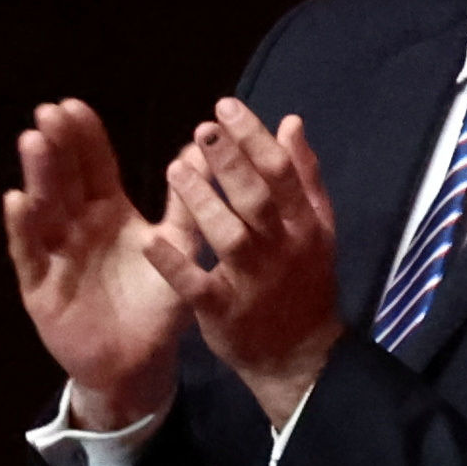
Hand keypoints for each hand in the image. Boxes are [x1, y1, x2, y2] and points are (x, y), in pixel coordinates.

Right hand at [3, 99, 202, 425]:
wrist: (138, 365)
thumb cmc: (157, 305)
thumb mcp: (177, 251)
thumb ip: (187, 205)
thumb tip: (201, 149)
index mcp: (108, 211)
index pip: (92, 166)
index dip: (83, 138)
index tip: (72, 106)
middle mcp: (76, 225)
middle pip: (64, 179)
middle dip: (56, 146)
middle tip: (48, 113)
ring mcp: (55, 253)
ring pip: (44, 207)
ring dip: (37, 176)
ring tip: (33, 142)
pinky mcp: (41, 286)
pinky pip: (29, 254)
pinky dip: (22, 228)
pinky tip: (17, 201)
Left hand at [158, 101, 346, 427]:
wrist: (301, 359)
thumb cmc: (304, 281)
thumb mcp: (316, 229)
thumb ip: (303, 176)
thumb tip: (290, 121)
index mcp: (303, 226)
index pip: (281, 174)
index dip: (253, 138)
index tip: (224, 106)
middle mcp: (281, 250)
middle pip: (256, 200)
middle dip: (230, 163)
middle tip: (201, 129)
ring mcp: (252, 283)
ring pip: (228, 237)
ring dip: (203, 202)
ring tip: (175, 168)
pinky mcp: (223, 313)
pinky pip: (197, 287)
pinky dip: (175, 265)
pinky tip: (151, 242)